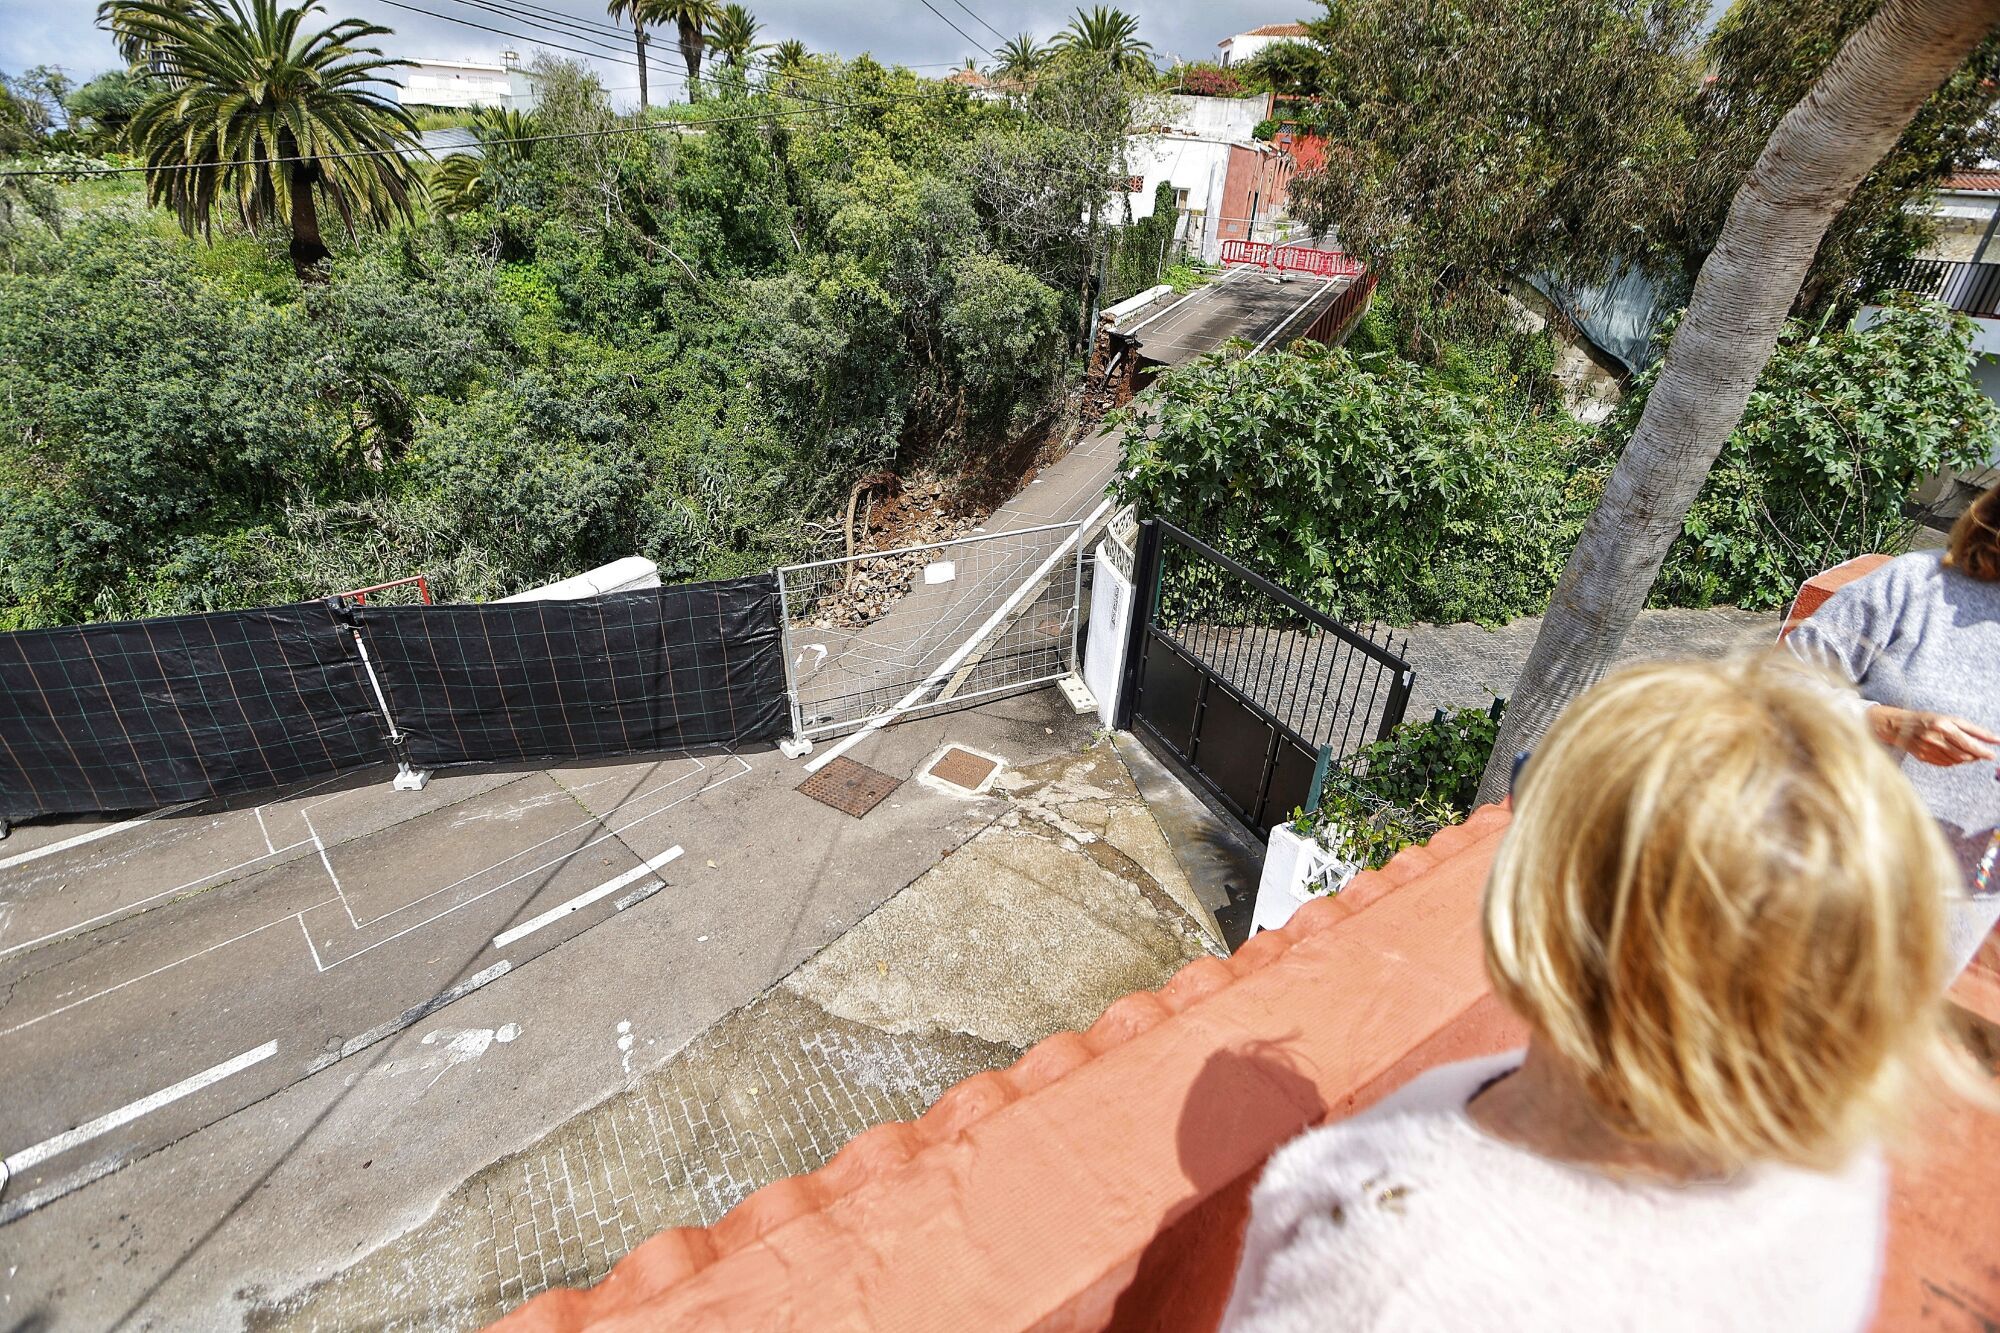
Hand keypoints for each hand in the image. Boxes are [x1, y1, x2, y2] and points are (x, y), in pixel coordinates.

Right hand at [1867, 706, 1999, 765]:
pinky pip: (1945, 763)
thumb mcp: (1951, 719)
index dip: (1982, 751)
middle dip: (1975, 756)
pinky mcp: (1923, 757)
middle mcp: (1935, 739)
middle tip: (1981, 753)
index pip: (1968, 743)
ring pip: (1956, 761)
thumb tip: (1995, 739)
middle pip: (1963, 755)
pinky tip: (1952, 753)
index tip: (1992, 755)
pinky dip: (1953, 760)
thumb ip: (1974, 730)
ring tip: (1966, 751)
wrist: (1898, 725)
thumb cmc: (1927, 719)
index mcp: (1943, 726)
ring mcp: (1928, 749)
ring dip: (1965, 758)